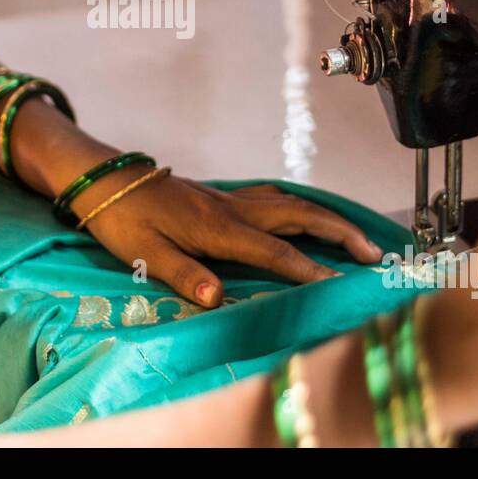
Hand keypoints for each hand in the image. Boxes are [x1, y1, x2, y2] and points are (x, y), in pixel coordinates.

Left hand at [81, 172, 384, 307]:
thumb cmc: (121, 219)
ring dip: (326, 216)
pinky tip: (308, 214)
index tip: (342, 285)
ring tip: (354, 236)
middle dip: (339, 232)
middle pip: (299, 216)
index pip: (276, 252)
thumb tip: (217, 298)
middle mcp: (232, 210)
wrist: (104, 180)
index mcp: (217, 228)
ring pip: (290, 202)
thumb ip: (183, 274)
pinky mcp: (222, 196)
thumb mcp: (144, 253)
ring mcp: (229, 199)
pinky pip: (273, 196)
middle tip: (373, 252)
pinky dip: (301, 204)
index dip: (310, 270)